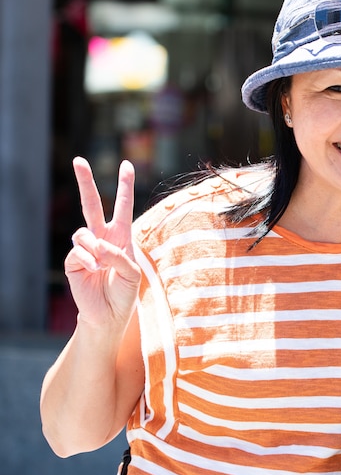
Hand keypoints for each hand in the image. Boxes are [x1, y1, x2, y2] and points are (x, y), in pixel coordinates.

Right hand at [64, 157, 140, 332]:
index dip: (124, 186)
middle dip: (85, 182)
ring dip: (95, 248)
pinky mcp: (73, 261)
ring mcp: (86, 248)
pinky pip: (78, 252)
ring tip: (102, 266)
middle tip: (79, 160)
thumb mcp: (132, 273)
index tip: (126, 165)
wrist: (109, 314)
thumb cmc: (124, 292)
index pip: (123, 206)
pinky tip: (94, 272)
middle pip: (91, 204)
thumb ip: (119, 256)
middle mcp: (102, 237)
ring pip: (83, 233)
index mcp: (121, 236)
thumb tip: (98, 245)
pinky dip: (88, 261)